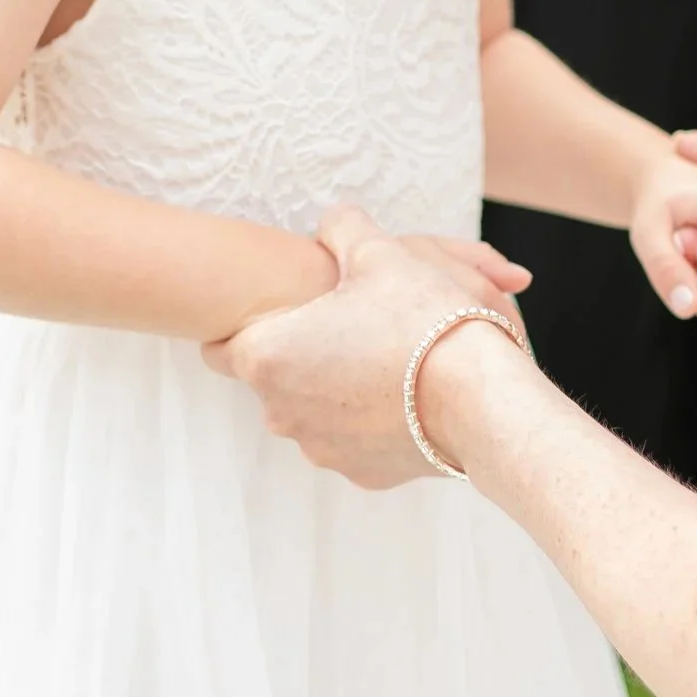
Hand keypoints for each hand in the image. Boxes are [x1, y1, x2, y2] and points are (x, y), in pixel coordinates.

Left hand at [207, 207, 532, 488]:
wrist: (480, 397)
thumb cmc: (422, 318)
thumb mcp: (381, 252)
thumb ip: (343, 228)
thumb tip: (335, 221)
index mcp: (267, 356)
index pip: (216, 348)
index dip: (242, 325)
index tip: (273, 312)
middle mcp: (281, 412)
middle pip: (270, 379)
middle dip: (297, 355)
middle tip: (342, 326)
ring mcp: (321, 449)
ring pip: (310, 411)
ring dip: (332, 388)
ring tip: (381, 357)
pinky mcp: (362, 474)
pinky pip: (352, 439)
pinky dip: (368, 420)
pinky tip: (405, 394)